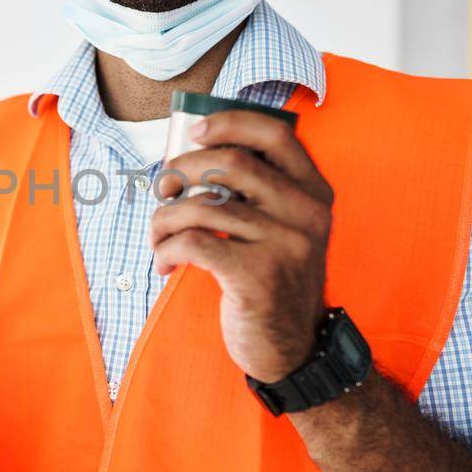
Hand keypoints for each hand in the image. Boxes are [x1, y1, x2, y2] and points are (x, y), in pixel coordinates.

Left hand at [150, 110, 332, 382]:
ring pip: (202, 207)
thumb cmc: (273, 279)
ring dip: (164, 220)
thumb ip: (258, 192)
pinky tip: (163, 263)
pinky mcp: (257, 276)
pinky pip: (193, 244)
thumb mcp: (283, 229)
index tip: (194, 132)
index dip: (231, 124)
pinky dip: (166, 250)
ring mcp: (285, 245)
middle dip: (183, 169)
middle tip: (162, 188)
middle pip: (231, 164)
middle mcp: (306, 213)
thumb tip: (193, 155)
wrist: (292, 348)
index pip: (277, 135)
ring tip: (157, 238)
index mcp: (314, 193)